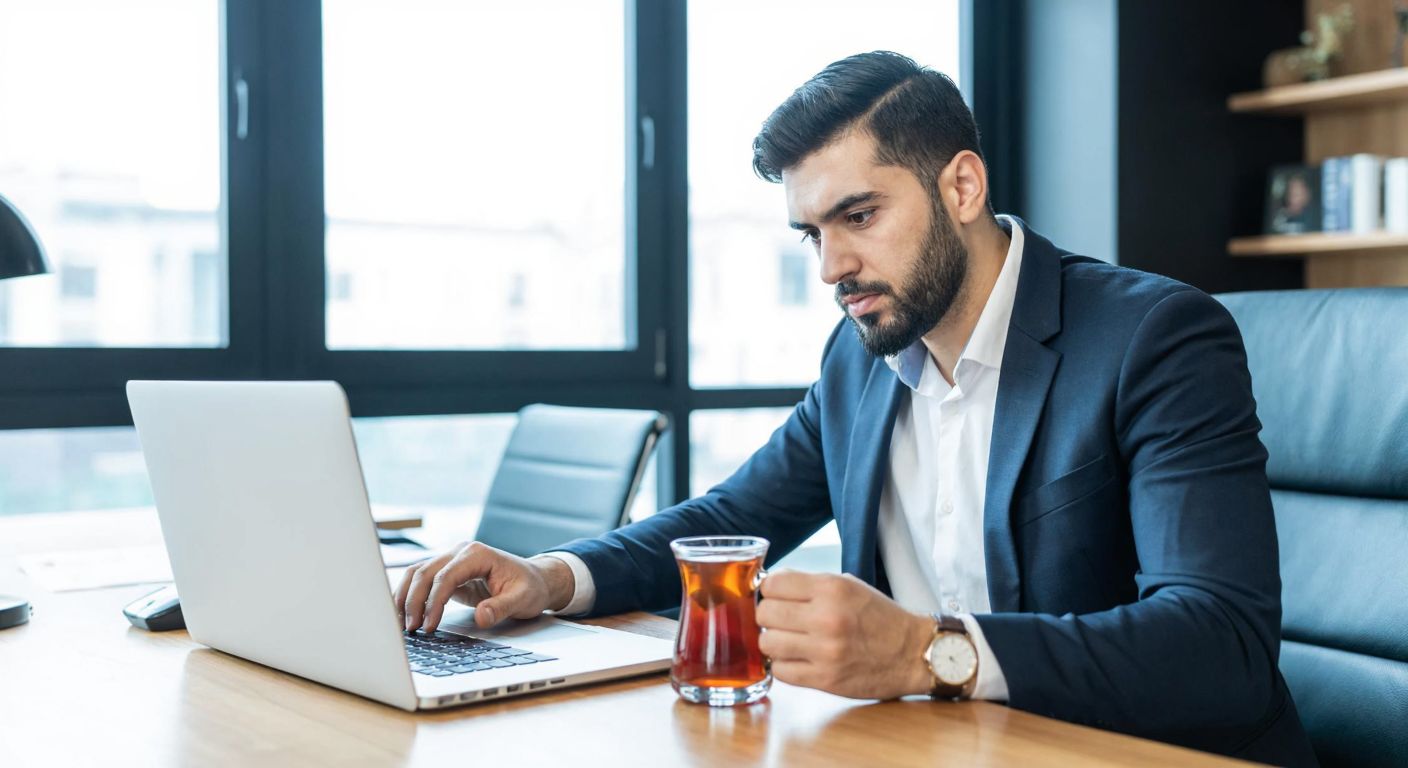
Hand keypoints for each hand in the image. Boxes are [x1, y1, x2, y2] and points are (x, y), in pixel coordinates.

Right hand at [393, 541, 574, 632]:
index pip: (446, 576)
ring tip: (402, 624)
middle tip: (411, 629)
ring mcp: (451, 560)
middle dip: (414, 601)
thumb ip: (502, 607)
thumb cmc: (529, 587)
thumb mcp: (523, 599)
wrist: (535, 579)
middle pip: (425, 572)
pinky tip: (405, 614)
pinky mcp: (447, 572)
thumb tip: (481, 617)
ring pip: (417, 573)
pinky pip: (422, 580)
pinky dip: (410, 595)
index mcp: (477, 554)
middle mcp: (460, 552)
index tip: (429, 625)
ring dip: (406, 597)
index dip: (433, 602)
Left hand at [756, 571, 933, 699]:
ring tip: (789, 641)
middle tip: (783, 621)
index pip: (773, 584)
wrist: (913, 653)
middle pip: (764, 613)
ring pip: (767, 643)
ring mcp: (825, 650)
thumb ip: (809, 584)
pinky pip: (780, 671)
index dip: (771, 590)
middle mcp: (826, 617)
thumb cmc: (879, 617)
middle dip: (769, 616)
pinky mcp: (825, 679)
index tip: (778, 597)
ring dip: (774, 642)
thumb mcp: (848, 585)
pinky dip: (785, 665)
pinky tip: (798, 660)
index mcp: (832, 588)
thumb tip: (770, 585)